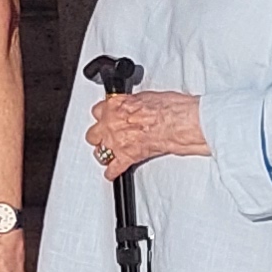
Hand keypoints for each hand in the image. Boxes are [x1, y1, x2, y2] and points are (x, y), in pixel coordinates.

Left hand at [87, 92, 205, 178]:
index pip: (97, 112)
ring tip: (107, 155)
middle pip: (93, 135)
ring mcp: (118, 142)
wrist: (178, 122)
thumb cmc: (168, 108)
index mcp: (114, 107)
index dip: (102, 117)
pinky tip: (111, 173)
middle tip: (104, 138)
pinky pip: (113, 169)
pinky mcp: (128, 157)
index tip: (104, 119)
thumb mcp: (144, 97)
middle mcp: (111, 124)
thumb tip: (132, 107)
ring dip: (104, 154)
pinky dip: (112, 173)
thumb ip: (131, 104)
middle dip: (98, 137)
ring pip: (100, 153)